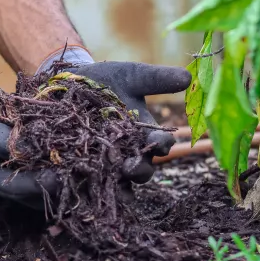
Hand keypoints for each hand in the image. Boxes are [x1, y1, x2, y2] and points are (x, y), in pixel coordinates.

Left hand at [64, 61, 190, 182]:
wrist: (70, 84)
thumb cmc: (107, 81)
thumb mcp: (133, 76)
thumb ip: (157, 79)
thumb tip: (188, 76)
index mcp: (145, 134)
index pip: (160, 143)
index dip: (161, 144)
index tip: (160, 142)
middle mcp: (128, 153)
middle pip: (140, 169)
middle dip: (138, 170)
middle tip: (131, 168)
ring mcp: (104, 161)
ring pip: (115, 180)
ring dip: (115, 183)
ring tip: (111, 184)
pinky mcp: (80, 165)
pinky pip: (85, 178)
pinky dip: (86, 182)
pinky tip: (80, 182)